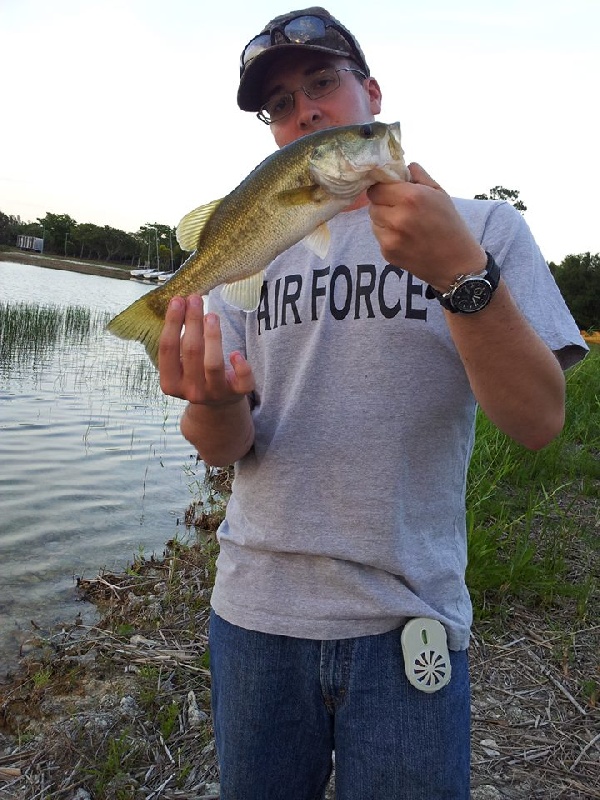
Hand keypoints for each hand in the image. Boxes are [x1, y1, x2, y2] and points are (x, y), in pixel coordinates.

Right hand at [158, 293, 254, 405]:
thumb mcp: (180, 363)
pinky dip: (241, 367)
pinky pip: (242, 382)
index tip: (177, 300)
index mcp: (170, 383)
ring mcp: (214, 393)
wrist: (218, 401)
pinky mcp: (236, 393)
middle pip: (191, 351)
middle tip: (195, 299)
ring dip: (212, 336)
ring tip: (211, 315)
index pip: (167, 349)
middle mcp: (191, 391)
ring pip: (213, 364)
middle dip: (192, 321)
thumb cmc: (196, 373)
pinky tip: (236, 353)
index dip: (172, 322)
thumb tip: (180, 302)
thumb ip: (178, 339)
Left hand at [367, 163, 485, 290]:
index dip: (383, 187)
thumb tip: (404, 165)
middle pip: (373, 203)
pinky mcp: (387, 253)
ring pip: (374, 220)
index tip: (391, 190)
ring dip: (384, 218)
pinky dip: (387, 235)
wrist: (456, 264)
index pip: (377, 187)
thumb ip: (419, 176)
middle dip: (383, 202)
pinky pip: (379, 236)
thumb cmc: (451, 225)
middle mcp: (398, 217)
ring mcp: (391, 237)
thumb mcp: (440, 194)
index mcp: (411, 197)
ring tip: (404, 224)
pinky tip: (405, 238)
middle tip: (399, 207)